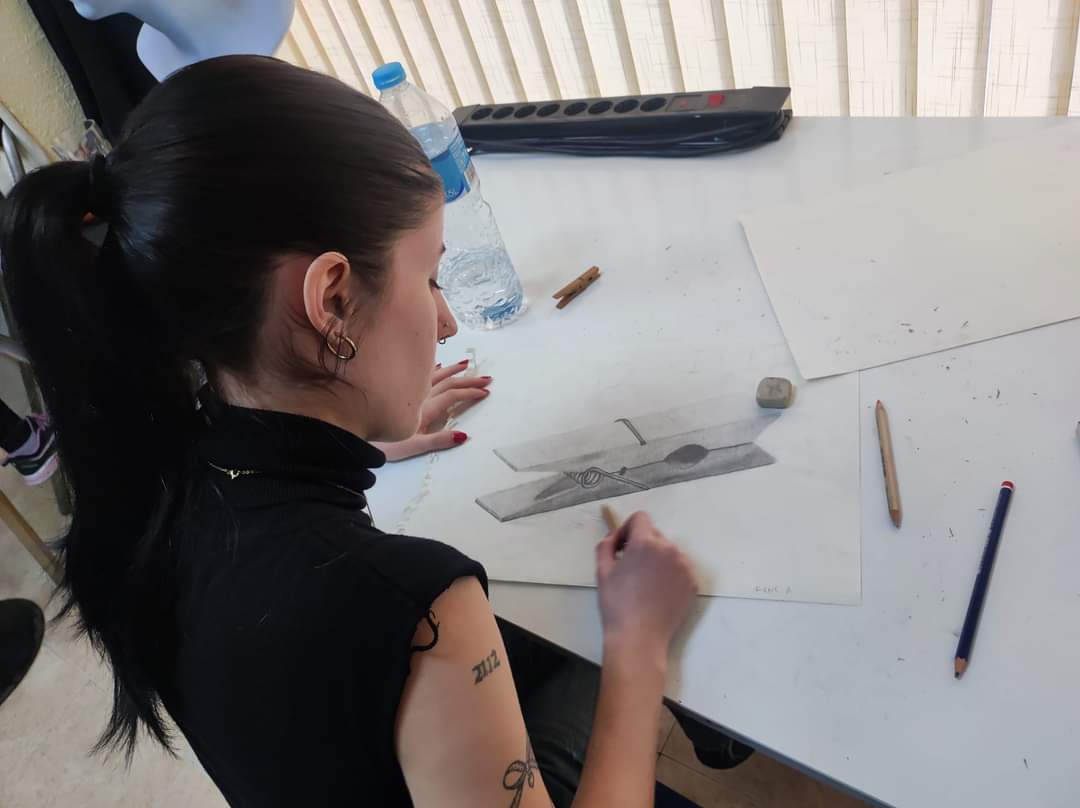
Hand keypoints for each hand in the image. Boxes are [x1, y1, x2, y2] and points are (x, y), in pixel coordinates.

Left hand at [373, 360, 491, 460]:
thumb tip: (464, 435)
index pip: (453, 395)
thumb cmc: (381, 445)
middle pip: (448, 383)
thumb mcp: (411, 447)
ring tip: (465, 364)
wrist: (350, 431)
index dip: (471, 393)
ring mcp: (406, 390)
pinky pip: (417, 374)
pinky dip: (429, 369)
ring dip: (451, 370)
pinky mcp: (396, 387)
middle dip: (468, 380)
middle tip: (486, 378)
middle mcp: (417, 395)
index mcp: (423, 408)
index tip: (486, 391)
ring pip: (433, 374)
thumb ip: (438, 441)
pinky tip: (434, 364)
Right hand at [595, 511, 697, 666]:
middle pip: (655, 534)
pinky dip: (669, 574)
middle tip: (630, 568)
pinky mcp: (693, 583)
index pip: (640, 518)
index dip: (628, 529)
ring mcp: (685, 566)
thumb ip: (607, 544)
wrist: (639, 637)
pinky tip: (658, 592)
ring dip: (657, 559)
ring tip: (645, 583)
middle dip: (642, 544)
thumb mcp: (602, 570)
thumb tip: (616, 536)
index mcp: (646, 543)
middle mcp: (670, 549)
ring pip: (668, 552)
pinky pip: (679, 568)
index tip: (621, 548)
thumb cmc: (617, 604)